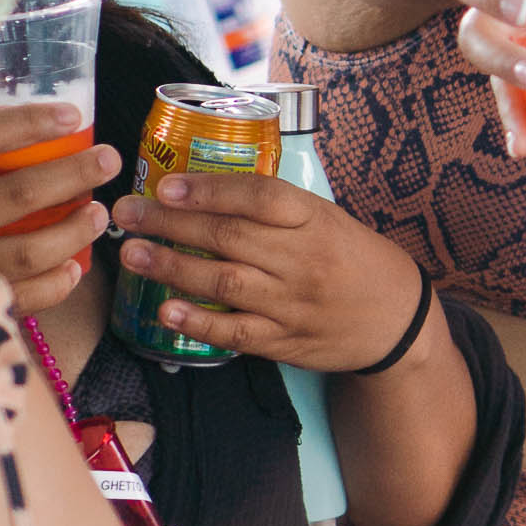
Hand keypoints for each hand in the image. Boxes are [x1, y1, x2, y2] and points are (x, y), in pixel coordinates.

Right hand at [0, 107, 117, 315]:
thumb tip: (14, 142)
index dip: (32, 120)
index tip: (71, 113)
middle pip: (21, 193)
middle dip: (75, 172)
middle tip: (108, 160)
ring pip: (31, 249)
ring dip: (75, 231)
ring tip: (96, 215)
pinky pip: (23, 298)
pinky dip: (57, 282)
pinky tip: (73, 268)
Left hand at [113, 169, 431, 364]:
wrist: (397, 319)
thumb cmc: (353, 258)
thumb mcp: (327, 218)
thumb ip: (275, 208)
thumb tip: (203, 189)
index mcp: (316, 220)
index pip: (261, 198)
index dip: (212, 190)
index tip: (167, 183)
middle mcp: (304, 259)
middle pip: (230, 237)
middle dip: (172, 223)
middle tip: (128, 213)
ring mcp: (293, 303)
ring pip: (226, 282)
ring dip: (173, 268)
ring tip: (134, 254)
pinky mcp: (286, 342)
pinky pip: (236, 332)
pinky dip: (199, 322)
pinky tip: (166, 310)